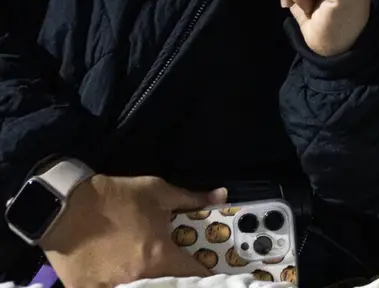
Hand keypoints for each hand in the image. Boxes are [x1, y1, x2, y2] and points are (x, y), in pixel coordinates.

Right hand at [41, 175, 223, 287]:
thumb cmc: (115, 197)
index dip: (203, 273)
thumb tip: (222, 195)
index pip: (193, 274)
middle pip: (168, 287)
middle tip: (177, 273)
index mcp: (159, 255)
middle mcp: (139, 276)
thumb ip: (192, 199)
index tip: (205, 270)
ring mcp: (112, 287)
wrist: (65, 206)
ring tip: (152, 275)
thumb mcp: (157, 191)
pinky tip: (123, 280)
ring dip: (151, 285)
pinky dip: (118, 287)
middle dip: (176, 281)